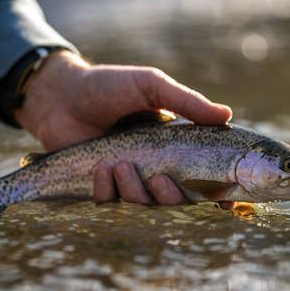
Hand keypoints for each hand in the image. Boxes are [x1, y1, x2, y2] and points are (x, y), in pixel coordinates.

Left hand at [16, 50, 231, 204]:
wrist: (62, 94)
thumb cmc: (109, 86)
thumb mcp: (151, 86)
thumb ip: (187, 102)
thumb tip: (227, 115)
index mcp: (173, 146)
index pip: (202, 176)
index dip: (217, 193)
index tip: (227, 202)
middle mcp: (154, 166)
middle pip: (176, 199)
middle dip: (171, 196)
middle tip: (159, 178)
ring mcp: (127, 178)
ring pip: (143, 204)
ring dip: (134, 189)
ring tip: (118, 163)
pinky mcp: (100, 186)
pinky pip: (110, 202)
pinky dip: (107, 189)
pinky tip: (101, 169)